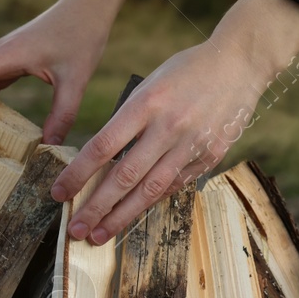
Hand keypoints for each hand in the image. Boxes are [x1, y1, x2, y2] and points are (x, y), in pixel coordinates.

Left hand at [52, 0, 298, 242]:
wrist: (240, 62)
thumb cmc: (188, 69)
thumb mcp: (150, 83)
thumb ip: (130, 117)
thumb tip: (106, 156)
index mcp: (146, 103)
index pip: (102, 146)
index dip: (78, 173)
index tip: (59, 192)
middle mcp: (168, 127)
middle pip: (124, 176)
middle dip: (96, 207)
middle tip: (75, 230)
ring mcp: (192, 144)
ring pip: (150, 190)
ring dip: (122, 216)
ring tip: (100, 235)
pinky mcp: (211, 155)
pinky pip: (177, 183)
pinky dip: (155, 199)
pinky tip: (136, 212)